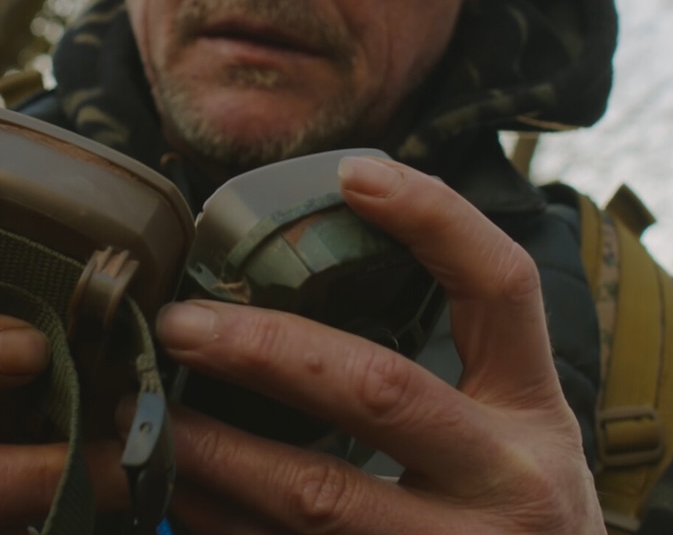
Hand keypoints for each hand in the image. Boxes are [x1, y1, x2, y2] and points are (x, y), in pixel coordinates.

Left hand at [157, 156, 604, 533]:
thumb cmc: (511, 503)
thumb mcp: (510, 422)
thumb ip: (444, 356)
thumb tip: (323, 252)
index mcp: (532, 411)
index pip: (501, 286)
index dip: (434, 219)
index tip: (351, 171)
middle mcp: (508, 483)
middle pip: (377, 388)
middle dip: (263, 348)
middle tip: (178, 323)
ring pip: (316, 494)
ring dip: (212, 447)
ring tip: (140, 407)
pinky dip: (220, 519)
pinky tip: (174, 487)